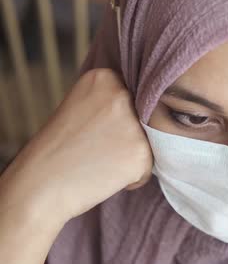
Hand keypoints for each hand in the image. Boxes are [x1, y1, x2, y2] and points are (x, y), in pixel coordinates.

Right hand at [0, 68, 152, 225]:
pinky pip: (148, 167)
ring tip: (100, 161)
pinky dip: (132, 177)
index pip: (135, 96)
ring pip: (150, 143)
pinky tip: (105, 175)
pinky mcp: (142, 152)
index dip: (118, 118)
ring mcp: (133, 123)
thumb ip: (112, 101)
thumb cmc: (59, 150)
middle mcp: (121, 95)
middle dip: (129, 135)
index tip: (94, 128)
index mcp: (105, 78)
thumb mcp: (82, 107)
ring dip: (131, 156)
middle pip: (146, 118)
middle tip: (97, 147)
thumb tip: (151, 106)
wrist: (40, 185)